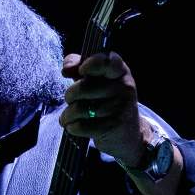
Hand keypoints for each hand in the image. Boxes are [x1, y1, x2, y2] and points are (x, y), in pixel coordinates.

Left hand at [60, 51, 156, 168]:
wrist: (128, 133)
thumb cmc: (107, 101)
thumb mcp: (98, 81)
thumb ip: (80, 67)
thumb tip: (66, 68)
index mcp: (120, 72)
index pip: (105, 61)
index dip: (89, 64)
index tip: (81, 71)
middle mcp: (123, 88)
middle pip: (83, 87)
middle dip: (69, 95)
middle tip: (70, 100)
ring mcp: (119, 108)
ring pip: (79, 109)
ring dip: (67, 115)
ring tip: (69, 117)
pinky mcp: (112, 127)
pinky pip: (80, 126)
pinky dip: (71, 127)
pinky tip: (73, 127)